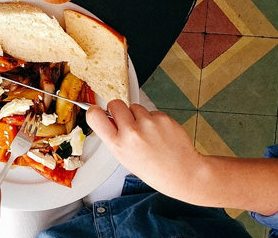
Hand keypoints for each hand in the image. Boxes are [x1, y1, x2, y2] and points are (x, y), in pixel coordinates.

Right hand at [87, 100, 204, 197]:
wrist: (183, 172)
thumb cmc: (154, 170)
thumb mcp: (125, 158)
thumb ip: (114, 138)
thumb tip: (107, 118)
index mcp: (118, 145)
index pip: (95, 116)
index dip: (94, 111)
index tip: (97, 111)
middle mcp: (131, 132)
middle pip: (115, 104)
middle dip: (118, 110)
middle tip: (126, 121)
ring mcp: (148, 123)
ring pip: (135, 107)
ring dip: (138, 115)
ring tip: (147, 133)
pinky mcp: (163, 118)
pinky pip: (151, 112)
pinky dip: (153, 119)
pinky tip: (159, 133)